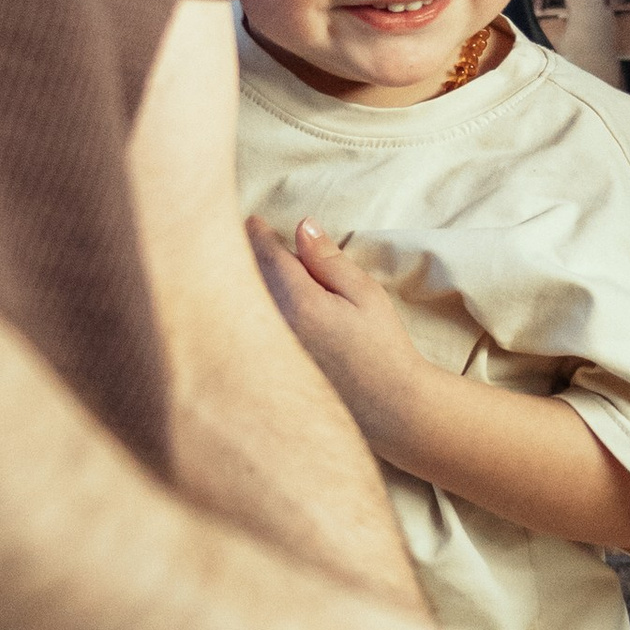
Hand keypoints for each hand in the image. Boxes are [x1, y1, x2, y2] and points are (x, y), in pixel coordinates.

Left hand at [247, 215, 428, 458]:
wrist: (387, 408)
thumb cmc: (382, 347)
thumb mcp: (364, 294)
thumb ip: (328, 259)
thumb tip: (301, 226)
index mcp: (300, 304)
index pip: (266, 256)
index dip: (257, 234)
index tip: (253, 221)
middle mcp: (274, 329)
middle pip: (244, 280)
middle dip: (243, 257)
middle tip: (246, 239)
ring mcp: (266, 354)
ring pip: (242, 307)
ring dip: (243, 286)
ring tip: (247, 270)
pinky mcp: (265, 372)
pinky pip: (246, 334)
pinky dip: (247, 314)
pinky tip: (256, 312)